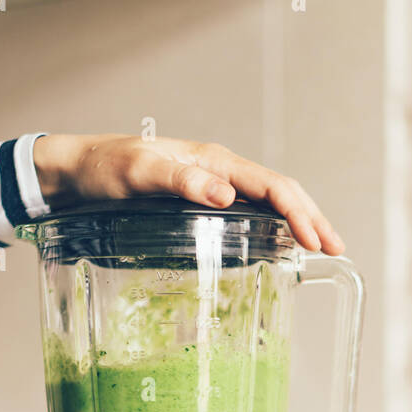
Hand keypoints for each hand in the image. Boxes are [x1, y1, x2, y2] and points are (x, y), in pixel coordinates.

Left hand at [33, 133, 343, 254]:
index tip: (317, 242)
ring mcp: (212, 185)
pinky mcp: (202, 201)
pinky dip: (272, 227)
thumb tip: (225, 194)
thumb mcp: (137, 173)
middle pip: (280, 192)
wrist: (76, 170)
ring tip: (318, 249)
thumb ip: (179, 179)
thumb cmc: (103, 168)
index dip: (300, 213)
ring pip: (268, 202)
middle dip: (311, 219)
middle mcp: (219, 170)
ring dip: (297, 222)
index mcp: (214, 161)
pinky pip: (249, 212)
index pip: (273, 185)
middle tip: (334, 250)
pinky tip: (278, 247)